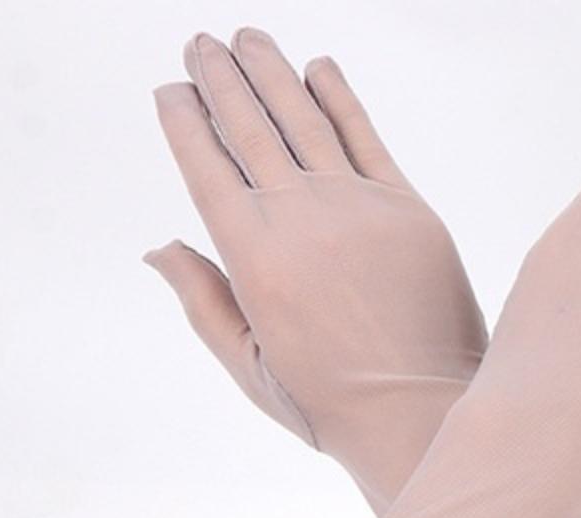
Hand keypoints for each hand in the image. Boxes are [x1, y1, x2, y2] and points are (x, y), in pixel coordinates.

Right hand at [149, 30, 487, 499]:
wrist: (423, 416)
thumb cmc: (332, 406)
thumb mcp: (249, 366)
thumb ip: (202, 300)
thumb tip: (156, 247)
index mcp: (253, 257)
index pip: (206, 165)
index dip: (185, 119)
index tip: (172, 89)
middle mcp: (300, 217)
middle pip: (249, 126)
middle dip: (220, 77)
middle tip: (201, 43)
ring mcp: (357, 205)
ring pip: (303, 117)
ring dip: (271, 71)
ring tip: (248, 39)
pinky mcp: (407, 207)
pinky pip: (365, 134)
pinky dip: (339, 96)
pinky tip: (318, 69)